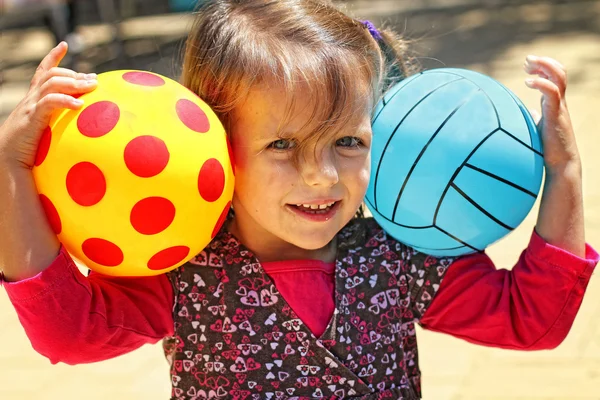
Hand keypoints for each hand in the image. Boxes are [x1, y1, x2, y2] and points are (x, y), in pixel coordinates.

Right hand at [0, 42, 97, 168]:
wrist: (6, 161)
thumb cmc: (28, 150)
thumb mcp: (44, 131)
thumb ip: (58, 123)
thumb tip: (80, 123)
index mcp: (33, 100)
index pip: (43, 71)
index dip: (52, 56)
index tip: (64, 44)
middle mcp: (31, 99)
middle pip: (53, 75)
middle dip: (75, 74)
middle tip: (94, 80)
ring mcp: (31, 106)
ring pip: (52, 83)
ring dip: (74, 82)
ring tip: (92, 87)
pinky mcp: (33, 118)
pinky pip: (50, 102)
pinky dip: (66, 100)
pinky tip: (80, 104)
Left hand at [524, 55, 579, 172]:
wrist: (560, 165)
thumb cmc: (548, 149)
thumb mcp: (540, 127)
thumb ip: (536, 117)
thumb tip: (529, 113)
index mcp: (554, 104)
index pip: (554, 77)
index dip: (542, 67)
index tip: (526, 66)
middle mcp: (559, 102)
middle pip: (558, 72)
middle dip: (543, 62)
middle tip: (527, 61)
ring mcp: (559, 108)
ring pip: (559, 77)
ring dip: (544, 66)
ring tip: (527, 65)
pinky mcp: (555, 115)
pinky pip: (552, 92)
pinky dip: (541, 83)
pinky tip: (527, 82)